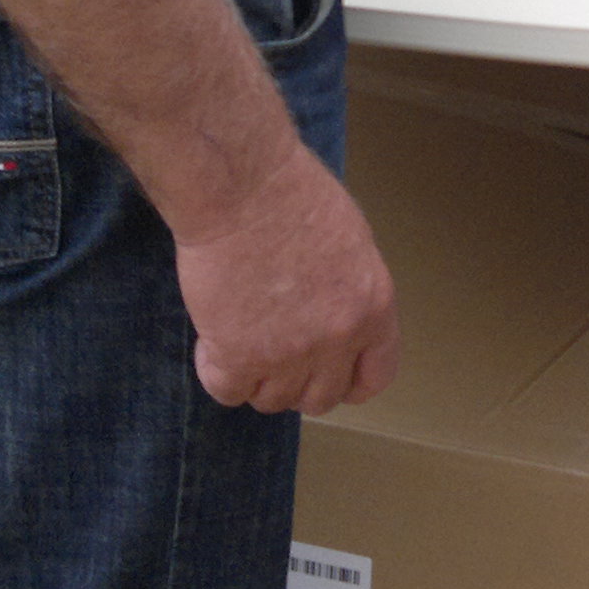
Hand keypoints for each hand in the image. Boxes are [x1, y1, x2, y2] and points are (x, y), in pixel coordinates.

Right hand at [176, 138, 400, 413]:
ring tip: (240, 338)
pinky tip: (213, 341)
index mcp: (374, 307)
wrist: (243, 188)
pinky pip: (228, 392)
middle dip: (298, 383)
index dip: (349, 382)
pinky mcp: (238, 357)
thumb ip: (349, 291)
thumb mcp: (350, 242)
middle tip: (274, 354)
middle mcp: (337, 339)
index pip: (375, 376)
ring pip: (272, 400)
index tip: (332, 378)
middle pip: (320, 398)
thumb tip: (334, 317)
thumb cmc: (293, 194)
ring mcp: (288, 354)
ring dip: (256, 378)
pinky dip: (217, 373)